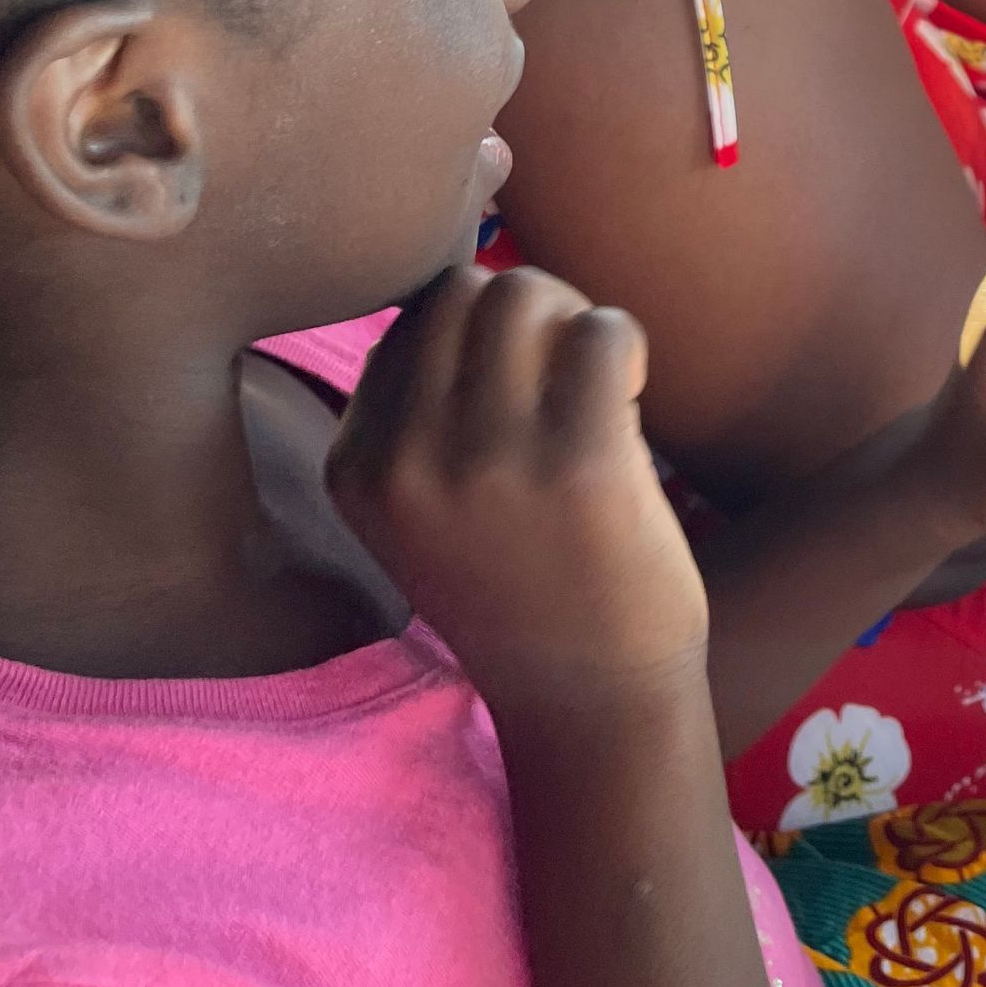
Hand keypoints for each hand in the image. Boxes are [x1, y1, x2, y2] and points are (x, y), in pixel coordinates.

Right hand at [327, 266, 706, 716]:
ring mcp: (488, 462)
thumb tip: (456, 286)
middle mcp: (406, 463)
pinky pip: (600, 331)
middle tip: (564, 369)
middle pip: (461, 289)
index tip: (513, 395)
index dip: (474, 333)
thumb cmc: (516, 582)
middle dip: (523, 305)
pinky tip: (630, 398)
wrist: (586, 700)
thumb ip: (410, 410)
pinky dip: (623, 343)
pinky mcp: (578, 464)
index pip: (407, 319)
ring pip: (522, 294)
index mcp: (355, 467)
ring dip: (572, 319)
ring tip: (595, 384)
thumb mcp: (416, 508)